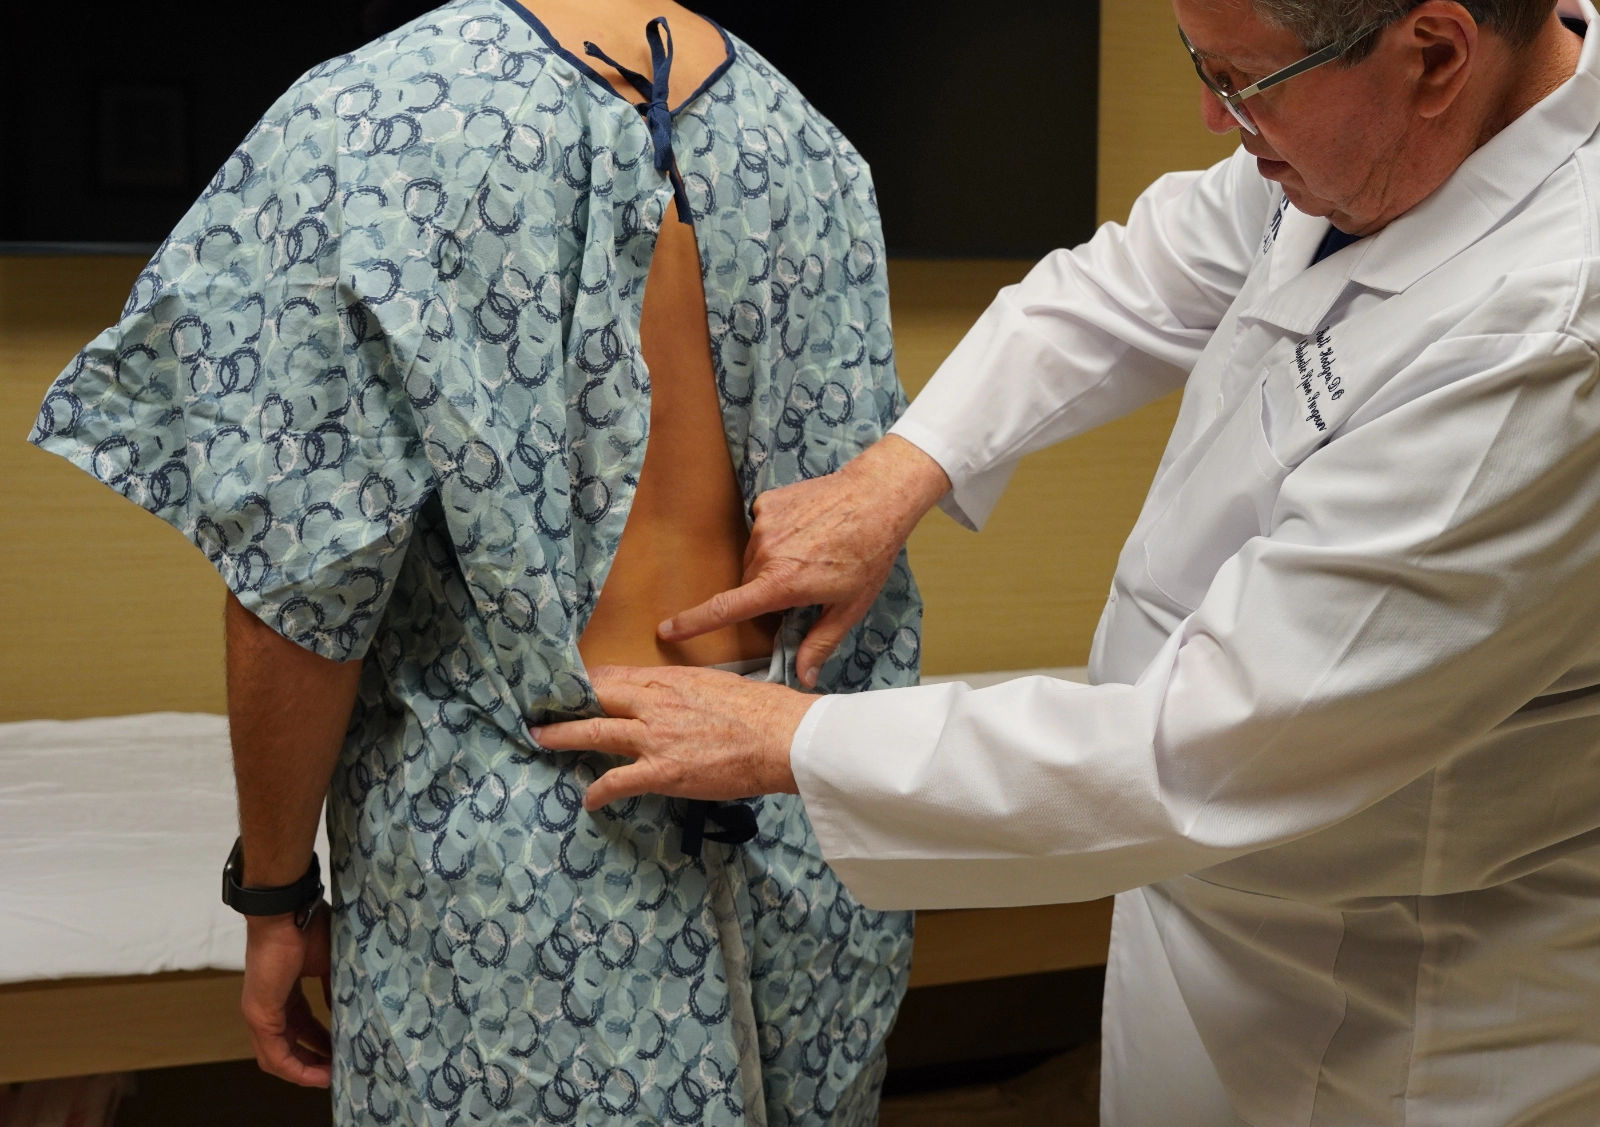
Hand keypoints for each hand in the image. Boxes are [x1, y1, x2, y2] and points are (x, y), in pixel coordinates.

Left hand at [241, 905, 333, 1087]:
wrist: (286, 913)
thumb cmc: (306, 927)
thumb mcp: (328, 962)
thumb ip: (333, 988)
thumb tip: (346, 1009)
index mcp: (283, 992)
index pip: (300, 1027)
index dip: (321, 1042)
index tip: (343, 1050)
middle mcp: (267, 1007)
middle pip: (288, 1047)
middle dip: (314, 1062)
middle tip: (340, 1070)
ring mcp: (260, 1014)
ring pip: (278, 1057)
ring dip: (305, 1071)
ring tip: (332, 1078)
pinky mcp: (260, 1016)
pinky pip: (276, 1055)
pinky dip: (296, 1068)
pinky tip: (318, 1075)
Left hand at [532, 665, 817, 809]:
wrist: (781, 736)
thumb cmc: (759, 709)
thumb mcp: (715, 684)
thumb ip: (684, 690)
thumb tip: (671, 696)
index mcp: (668, 680)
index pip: (614, 676)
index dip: (586, 680)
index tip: (568, 683)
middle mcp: (654, 704)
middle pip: (596, 697)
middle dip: (563, 701)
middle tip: (537, 706)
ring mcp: (655, 738)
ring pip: (595, 732)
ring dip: (562, 735)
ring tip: (539, 738)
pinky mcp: (663, 772)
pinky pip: (618, 781)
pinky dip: (599, 791)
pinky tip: (589, 800)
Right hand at [658, 436, 949, 686]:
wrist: (877, 496)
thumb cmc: (868, 553)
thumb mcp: (849, 606)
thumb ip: (820, 643)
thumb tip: (803, 677)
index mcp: (781, 583)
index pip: (726, 609)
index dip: (693, 623)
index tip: (667, 630)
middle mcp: (765, 553)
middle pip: (748, 584)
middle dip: (768, 591)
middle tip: (807, 585)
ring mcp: (764, 524)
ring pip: (754, 558)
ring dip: (773, 563)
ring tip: (813, 552)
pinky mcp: (767, 502)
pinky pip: (762, 529)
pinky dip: (779, 535)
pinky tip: (808, 529)